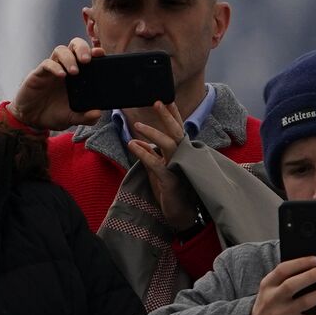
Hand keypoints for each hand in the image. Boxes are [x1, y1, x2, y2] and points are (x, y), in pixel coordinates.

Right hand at [8, 38, 103, 129]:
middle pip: (74, 46)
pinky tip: (61, 75)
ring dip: (69, 58)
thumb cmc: (54, 114)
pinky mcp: (39, 73)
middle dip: (82, 48)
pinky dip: (55, 67)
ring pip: (61, 50)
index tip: (101, 53)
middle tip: (87, 60)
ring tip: (74, 72)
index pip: (87, 57)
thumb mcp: (72, 118)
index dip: (94, 52)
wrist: (33, 119)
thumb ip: (86, 117)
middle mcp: (65, 68)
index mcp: (78, 77)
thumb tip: (98, 113)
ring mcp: (52, 70)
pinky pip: (47, 63)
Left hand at [128, 102, 201, 229]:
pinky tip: (132, 145)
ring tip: (138, 125)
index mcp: (181, 153)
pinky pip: (156, 163)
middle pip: (177, 132)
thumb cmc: (171, 190)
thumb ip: (149, 154)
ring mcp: (178, 168)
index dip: (172, 115)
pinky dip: (143, 153)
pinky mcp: (170, 180)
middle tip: (157, 102)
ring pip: (168, 145)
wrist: (179, 214)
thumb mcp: (158, 169)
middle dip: (167, 117)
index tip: (166, 100)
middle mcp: (183, 158)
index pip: (177, 130)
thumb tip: (136, 141)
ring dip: (153, 133)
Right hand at [247, 256, 315, 314]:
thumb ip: (284, 278)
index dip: (300, 263)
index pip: (282, 270)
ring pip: (304, 302)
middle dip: (311, 276)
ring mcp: (280, 314)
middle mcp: (272, 298)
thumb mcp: (269, 289)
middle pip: (292, 285)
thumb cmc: (269, 304)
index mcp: (268, 284)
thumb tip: (311, 265)